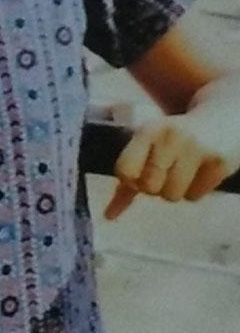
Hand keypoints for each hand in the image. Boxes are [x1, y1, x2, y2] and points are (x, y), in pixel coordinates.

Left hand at [104, 112, 239, 219]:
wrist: (224, 117)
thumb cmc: (177, 138)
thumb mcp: (150, 145)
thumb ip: (128, 177)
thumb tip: (109, 215)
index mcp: (148, 131)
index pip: (125, 170)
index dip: (131, 180)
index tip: (140, 174)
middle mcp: (170, 137)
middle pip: (149, 187)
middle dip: (155, 187)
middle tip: (166, 172)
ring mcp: (195, 148)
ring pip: (172, 196)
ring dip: (176, 191)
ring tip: (184, 171)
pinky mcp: (218, 162)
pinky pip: (195, 197)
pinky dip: (195, 191)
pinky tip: (200, 172)